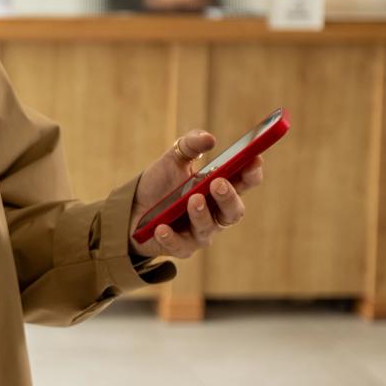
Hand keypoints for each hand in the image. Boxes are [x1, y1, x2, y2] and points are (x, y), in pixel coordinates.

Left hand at [128, 129, 264, 258]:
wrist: (131, 207)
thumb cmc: (160, 183)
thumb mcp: (174, 158)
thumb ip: (191, 144)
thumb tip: (209, 139)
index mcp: (219, 189)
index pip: (244, 182)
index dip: (251, 172)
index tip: (254, 159)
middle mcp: (215, 213)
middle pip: (233, 211)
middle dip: (229, 197)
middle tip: (218, 183)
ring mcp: (199, 232)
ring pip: (208, 228)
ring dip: (201, 214)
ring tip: (192, 199)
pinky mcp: (180, 247)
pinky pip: (180, 246)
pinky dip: (171, 237)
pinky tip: (161, 227)